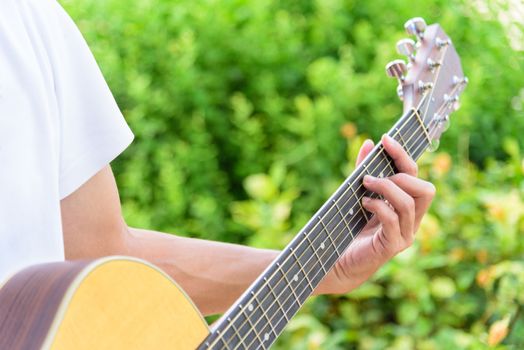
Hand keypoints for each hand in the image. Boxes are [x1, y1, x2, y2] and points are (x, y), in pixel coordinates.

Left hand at [318, 135, 435, 293]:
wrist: (337, 261)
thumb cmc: (348, 227)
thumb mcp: (357, 193)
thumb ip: (364, 169)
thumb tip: (369, 143)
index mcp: (406, 206)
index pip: (416, 177)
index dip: (403, 156)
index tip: (385, 139)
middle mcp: (411, 221)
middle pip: (426, 190)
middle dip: (401, 174)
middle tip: (372, 175)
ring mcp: (404, 235)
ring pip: (410, 203)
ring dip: (386, 188)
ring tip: (365, 184)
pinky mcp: (392, 246)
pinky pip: (393, 221)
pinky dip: (379, 206)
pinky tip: (363, 203)